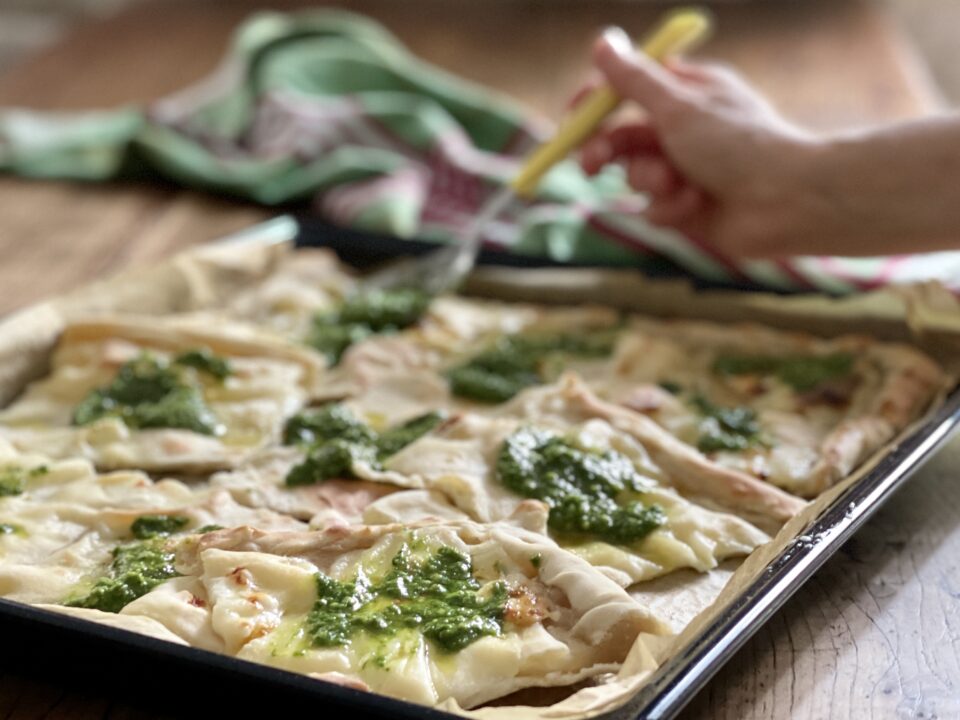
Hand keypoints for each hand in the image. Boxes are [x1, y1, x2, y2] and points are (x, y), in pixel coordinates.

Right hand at [580, 27, 818, 257]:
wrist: (785, 202)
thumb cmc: (740, 144)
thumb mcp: (679, 106)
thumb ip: (634, 80)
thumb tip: (602, 41)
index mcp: (685, 92)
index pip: (626, 89)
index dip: (596, 104)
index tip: (574, 117)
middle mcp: (682, 128)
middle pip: (620, 135)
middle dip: (605, 150)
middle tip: (590, 164)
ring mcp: (683, 169)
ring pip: (634, 174)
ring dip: (649, 180)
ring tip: (675, 184)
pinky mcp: (685, 207)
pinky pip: (653, 208)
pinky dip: (669, 208)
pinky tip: (696, 206)